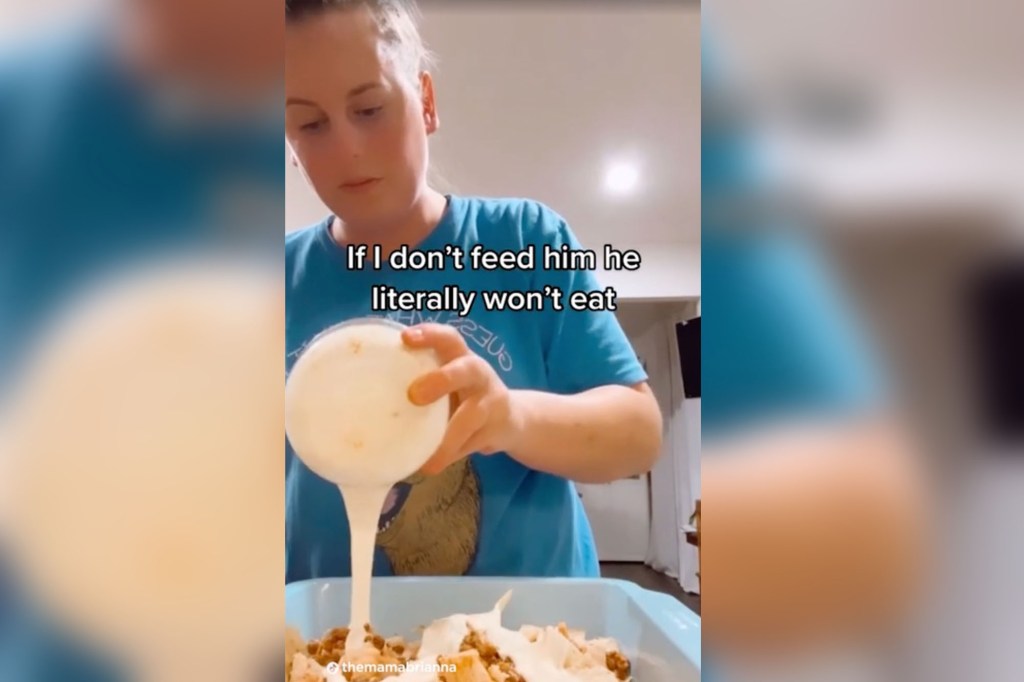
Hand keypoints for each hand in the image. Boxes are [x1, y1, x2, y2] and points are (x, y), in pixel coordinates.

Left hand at [402, 323, 521, 474]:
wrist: (509, 421)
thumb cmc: (462, 396)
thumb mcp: (447, 381)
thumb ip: (419, 381)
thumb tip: (365, 400)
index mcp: (461, 357)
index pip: (449, 338)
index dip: (430, 335)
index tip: (405, 338)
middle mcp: (479, 374)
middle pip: (467, 370)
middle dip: (442, 380)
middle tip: (414, 395)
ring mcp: (491, 402)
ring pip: (470, 417)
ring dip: (446, 438)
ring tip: (426, 459)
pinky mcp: (496, 430)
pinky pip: (470, 444)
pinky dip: (449, 456)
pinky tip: (431, 465)